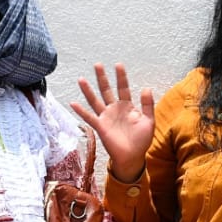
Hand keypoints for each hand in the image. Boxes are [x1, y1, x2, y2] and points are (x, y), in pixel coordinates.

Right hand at [71, 64, 154, 181]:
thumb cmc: (141, 140)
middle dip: (102, 78)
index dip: (121, 77)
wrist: (133, 157)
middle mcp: (114, 109)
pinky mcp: (100, 127)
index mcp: (127, 107)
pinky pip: (89, 117)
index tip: (118, 65)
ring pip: (95, 101)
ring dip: (88, 91)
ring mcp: (106, 117)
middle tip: (97, 65)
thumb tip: (146, 88)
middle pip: (106, 90)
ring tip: (81, 79)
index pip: (123, 88)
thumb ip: (147, 105)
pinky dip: (81, 111)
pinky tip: (73, 103)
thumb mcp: (148, 121)